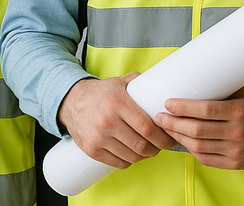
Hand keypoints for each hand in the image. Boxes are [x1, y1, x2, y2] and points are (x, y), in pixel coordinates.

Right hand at [58, 73, 176, 168]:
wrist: (72, 101)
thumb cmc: (101, 92)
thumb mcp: (120, 81)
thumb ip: (140, 82)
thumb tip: (162, 83)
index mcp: (118, 103)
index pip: (146, 126)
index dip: (162, 136)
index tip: (171, 137)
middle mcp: (108, 121)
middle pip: (140, 144)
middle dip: (157, 148)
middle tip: (163, 145)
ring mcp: (98, 138)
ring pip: (131, 156)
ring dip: (145, 156)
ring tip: (151, 150)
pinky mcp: (91, 150)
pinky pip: (117, 162)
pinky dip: (130, 161)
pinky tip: (136, 155)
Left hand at [155, 85, 243, 169]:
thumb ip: (222, 92)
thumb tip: (194, 80)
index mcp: (241, 111)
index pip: (205, 110)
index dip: (183, 107)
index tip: (168, 103)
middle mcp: (238, 132)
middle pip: (197, 130)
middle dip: (174, 123)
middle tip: (160, 117)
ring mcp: (236, 151)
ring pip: (198, 146)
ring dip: (179, 137)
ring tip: (167, 128)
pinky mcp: (235, 164)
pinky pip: (206, 159)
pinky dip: (192, 150)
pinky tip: (183, 141)